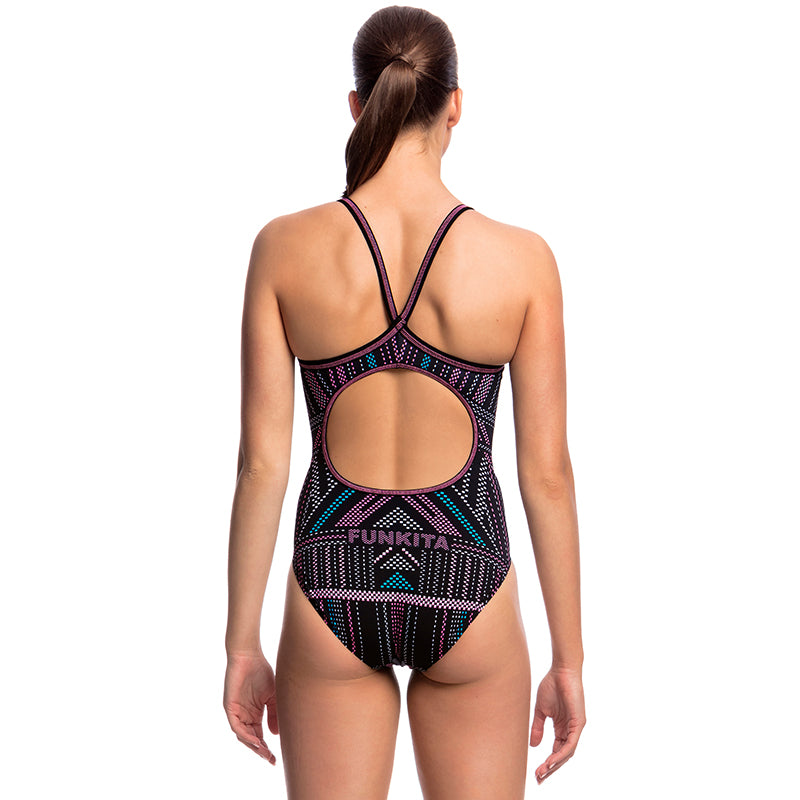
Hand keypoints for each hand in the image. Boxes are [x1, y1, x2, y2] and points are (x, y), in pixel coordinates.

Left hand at [223, 651, 278, 763]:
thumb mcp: (272, 696)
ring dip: (253, 745)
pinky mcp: (230, 707)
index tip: (275, 758)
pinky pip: (236, 726)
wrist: (249, 656)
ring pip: (243, 735)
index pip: (259, 736)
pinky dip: (245, 734)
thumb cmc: (261, 672)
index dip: (266, 748)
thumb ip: (274, 714)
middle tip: (270, 759)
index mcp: (254, 714)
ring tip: (264, 752)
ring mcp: (236, 712)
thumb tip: (275, 735)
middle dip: (260, 750)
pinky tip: (255, 740)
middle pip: (251, 739)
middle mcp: (244, 715)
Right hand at [530, 666, 585, 783]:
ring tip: (543, 772)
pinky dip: (561, 753)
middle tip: (538, 778)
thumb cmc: (552, 685)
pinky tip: (552, 760)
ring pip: (567, 753)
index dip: (547, 763)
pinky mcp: (578, 723)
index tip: (536, 772)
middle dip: (550, 768)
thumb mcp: (541, 710)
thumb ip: (538, 727)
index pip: (556, 751)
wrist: (561, 670)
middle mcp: (570, 730)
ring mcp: (575, 727)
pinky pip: (571, 744)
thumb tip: (534, 745)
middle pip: (562, 756)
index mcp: (561, 727)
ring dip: (555, 764)